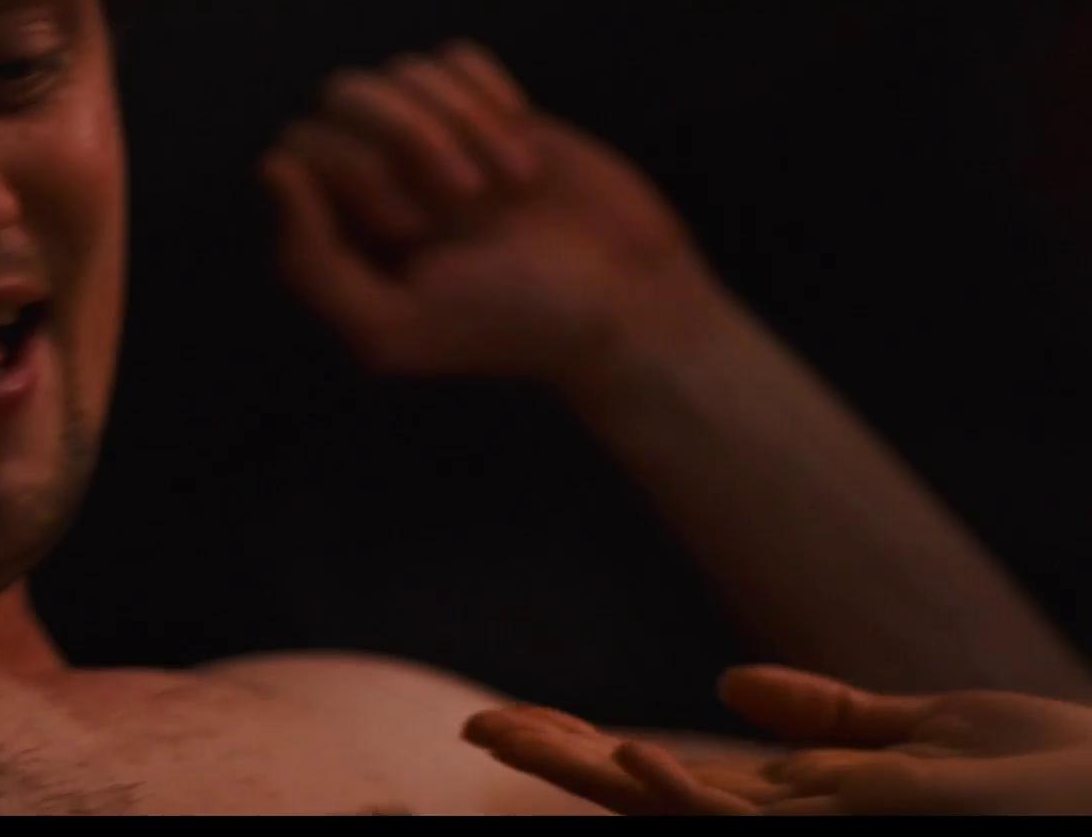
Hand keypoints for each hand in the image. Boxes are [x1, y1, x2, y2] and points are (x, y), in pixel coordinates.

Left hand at [260, 40, 717, 384]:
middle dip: (409, 138)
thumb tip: (272, 168)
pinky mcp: (487, 113)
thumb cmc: (511, 324)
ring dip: (460, 119)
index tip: (414, 227)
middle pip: (341, 96)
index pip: (299, 149)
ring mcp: (430, 142)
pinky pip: (451, 58)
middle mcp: (373, 182)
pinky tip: (522, 145)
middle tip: (471, 201)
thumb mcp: (393, 325)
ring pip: (398, 72)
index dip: (355, 172)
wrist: (627, 303)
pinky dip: (487, 91)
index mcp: (338, 233)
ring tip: (509, 184)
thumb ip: (309, 263)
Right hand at [462, 665, 1091, 814]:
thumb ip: (834, 718)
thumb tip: (728, 686)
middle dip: (560, 764)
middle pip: (646, 796)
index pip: (668, 774)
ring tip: (511, 733)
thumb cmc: (1065, 783)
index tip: (515, 717)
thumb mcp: (937, 728)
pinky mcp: (861, 835)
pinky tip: (634, 757)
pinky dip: (686, 797)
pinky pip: (751, 830)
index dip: (587, 746)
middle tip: (475, 727)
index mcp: (808, 803)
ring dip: (587, 773)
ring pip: (675, 813)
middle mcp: (797, 829)